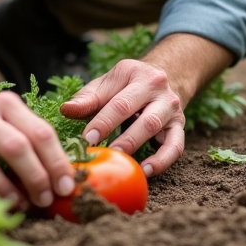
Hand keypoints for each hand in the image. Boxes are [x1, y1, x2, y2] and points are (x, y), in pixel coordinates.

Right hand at [0, 57, 75, 209]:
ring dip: (29, 179)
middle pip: (30, 139)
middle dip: (47, 172)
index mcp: (8, 103)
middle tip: (54, 196)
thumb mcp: (0, 131)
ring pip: (11, 148)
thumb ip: (26, 147)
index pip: (43, 131)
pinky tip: (9, 200)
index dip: (60, 160)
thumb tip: (60, 181)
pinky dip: (0, 185)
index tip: (70, 184)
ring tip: (34, 202)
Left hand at [59, 58, 185, 177]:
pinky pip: (175, 146)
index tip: (88, 139)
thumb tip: (66, 110)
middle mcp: (158, 89)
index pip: (120, 103)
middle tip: (104, 154)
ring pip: (157, 129)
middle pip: (142, 117)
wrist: (164, 75)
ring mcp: (172, 107)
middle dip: (123, 139)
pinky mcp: (180, 125)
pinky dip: (162, 161)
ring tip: (121, 163)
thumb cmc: (126, 85)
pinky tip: (146, 171)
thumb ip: (87, 98)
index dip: (103, 122)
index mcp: (136, 74)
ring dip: (138, 147)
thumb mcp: (106, 84)